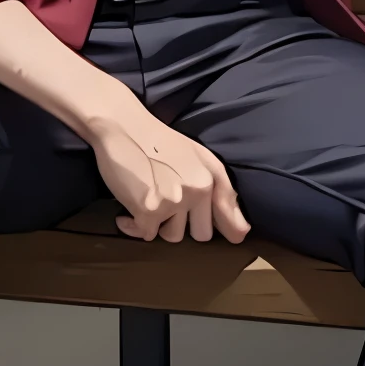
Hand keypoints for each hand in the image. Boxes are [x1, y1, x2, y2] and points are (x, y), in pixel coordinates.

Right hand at [87, 103, 249, 244]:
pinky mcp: (149, 210)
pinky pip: (146, 235)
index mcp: (212, 176)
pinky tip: (127, 214)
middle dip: (185, 225)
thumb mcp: (198, 158)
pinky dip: (134, 227)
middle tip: (168, 208)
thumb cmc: (158, 142)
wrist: (122, 126)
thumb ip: (221, 191)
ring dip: (159, 226)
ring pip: (173, 236)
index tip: (233, 239)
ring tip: (148, 203)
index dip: (230, 231)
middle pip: (201, 234)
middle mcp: (199, 190)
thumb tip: (242, 233)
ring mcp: (175, 201)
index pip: (229, 217)